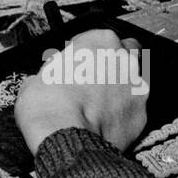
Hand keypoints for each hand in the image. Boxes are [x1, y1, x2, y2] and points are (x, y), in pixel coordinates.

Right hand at [15, 28, 148, 154]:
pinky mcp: (142, 115)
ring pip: (134, 82)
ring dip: (120, 89)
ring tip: (99, 105)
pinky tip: (106, 123)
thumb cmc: (50, 106)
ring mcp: (138, 88)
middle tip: (93, 79)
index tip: (75, 63)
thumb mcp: (35, 80)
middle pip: (126, 54)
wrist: (66, 140)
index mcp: (101, 41)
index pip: (97, 38)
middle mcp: (125, 60)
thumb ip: (50, 73)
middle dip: (113, 63)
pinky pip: (134, 111)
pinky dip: (122, 115)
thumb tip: (43, 82)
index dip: (84, 51)